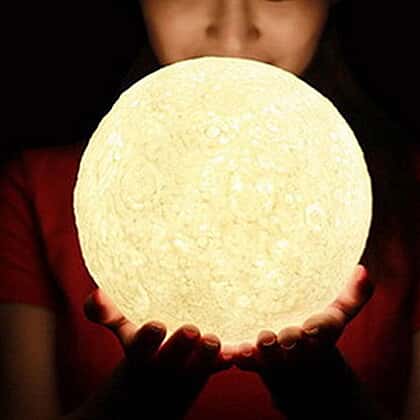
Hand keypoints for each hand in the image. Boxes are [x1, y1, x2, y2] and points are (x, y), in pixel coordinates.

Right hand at [82, 288, 233, 419]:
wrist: (149, 393)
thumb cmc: (138, 350)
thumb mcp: (122, 331)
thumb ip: (108, 313)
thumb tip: (96, 294)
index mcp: (140, 354)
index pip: (139, 347)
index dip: (147, 339)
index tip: (156, 325)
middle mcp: (162, 365)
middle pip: (171, 358)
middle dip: (180, 346)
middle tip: (191, 330)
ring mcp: (185, 371)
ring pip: (199, 367)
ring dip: (209, 356)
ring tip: (216, 341)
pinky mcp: (206, 372)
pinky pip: (219, 368)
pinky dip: (233, 360)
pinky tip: (245, 350)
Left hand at [232, 265, 373, 416]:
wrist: (299, 366)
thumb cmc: (315, 329)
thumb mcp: (335, 313)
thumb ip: (352, 295)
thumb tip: (362, 269)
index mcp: (319, 336)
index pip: (322, 332)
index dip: (317, 330)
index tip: (310, 328)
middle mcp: (298, 349)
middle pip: (293, 348)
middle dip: (286, 344)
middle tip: (275, 335)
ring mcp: (275, 358)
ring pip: (268, 359)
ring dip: (259, 354)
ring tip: (249, 347)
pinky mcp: (254, 361)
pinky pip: (244, 361)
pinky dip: (236, 357)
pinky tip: (228, 352)